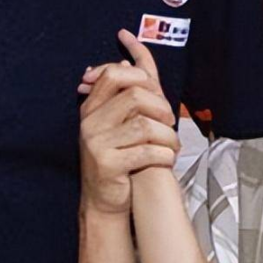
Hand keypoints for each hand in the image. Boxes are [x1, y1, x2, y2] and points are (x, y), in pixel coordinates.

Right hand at [77, 30, 178, 215]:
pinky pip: (146, 152)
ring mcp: (96, 144)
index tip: (153, 82)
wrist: (102, 201)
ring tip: (173, 145)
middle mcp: (90, 123)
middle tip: (170, 122)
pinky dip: (163, 155)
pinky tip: (167, 159)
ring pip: (144, 126)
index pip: (113, 75)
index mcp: (91, 108)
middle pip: (134, 96)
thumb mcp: (112, 123)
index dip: (137, 72)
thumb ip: (119, 94)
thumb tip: (126, 60)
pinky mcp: (108, 166)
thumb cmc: (115, 157)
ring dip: (167, 136)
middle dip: (160, 107)